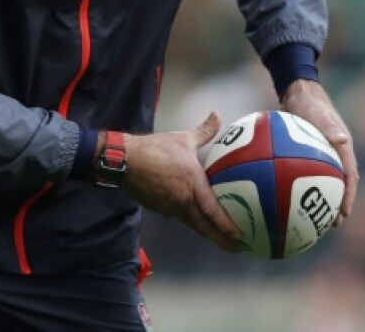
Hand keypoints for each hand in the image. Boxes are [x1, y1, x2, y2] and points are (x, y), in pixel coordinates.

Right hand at [122, 112, 242, 252]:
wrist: (124, 161)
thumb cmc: (155, 149)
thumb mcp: (182, 138)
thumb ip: (204, 131)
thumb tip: (217, 114)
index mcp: (192, 184)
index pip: (213, 211)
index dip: (226, 226)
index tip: (239, 237)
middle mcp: (183, 201)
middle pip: (204, 227)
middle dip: (221, 240)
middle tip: (237, 249)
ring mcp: (169, 207)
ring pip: (191, 224)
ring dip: (206, 232)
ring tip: (219, 238)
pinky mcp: (158, 208)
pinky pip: (177, 216)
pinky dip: (189, 221)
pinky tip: (193, 219)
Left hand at [280, 79, 358, 225]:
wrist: (296, 90)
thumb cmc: (308, 100)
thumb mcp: (318, 112)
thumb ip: (328, 126)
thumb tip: (343, 140)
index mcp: (342, 147)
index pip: (350, 176)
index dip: (349, 196)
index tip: (344, 213)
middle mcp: (335, 153)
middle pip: (339, 184)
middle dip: (338, 204)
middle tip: (332, 222)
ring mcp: (322, 153)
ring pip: (323, 180)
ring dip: (320, 197)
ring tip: (311, 216)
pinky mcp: (308, 153)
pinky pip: (305, 173)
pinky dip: (299, 185)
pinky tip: (284, 196)